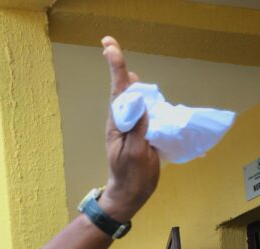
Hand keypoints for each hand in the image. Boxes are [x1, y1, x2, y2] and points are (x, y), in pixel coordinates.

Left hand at [98, 37, 159, 223]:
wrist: (131, 193)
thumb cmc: (131, 176)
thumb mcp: (136, 153)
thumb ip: (138, 128)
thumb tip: (139, 101)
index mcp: (118, 123)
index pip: (118, 91)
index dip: (116, 67)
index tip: (109, 46)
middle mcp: (123, 119)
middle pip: (123, 89)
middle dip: (118, 67)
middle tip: (109, 44)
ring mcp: (131, 125)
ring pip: (134, 97)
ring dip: (134, 82)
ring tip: (125, 64)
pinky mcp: (141, 131)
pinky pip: (145, 109)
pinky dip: (147, 98)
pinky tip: (150, 93)